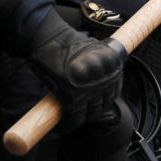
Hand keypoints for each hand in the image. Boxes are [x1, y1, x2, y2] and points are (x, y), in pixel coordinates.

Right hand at [27, 10, 123, 131]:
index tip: (96, 104)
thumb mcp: (95, 52)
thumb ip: (103, 70)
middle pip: (103, 104)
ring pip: (89, 113)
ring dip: (82, 117)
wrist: (47, 36)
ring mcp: (89, 87)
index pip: (114, 94)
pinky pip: (73, 116)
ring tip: (74, 116)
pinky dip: (69, 123)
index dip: (103, 101)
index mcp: (113, 66)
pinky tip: (64, 124)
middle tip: (82, 110)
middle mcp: (104, 77)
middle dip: (92, 110)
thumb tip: (104, 92)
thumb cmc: (67, 43)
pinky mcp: (72, 95)